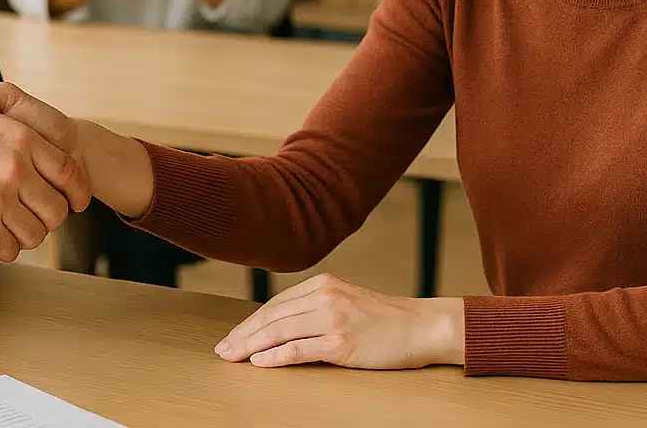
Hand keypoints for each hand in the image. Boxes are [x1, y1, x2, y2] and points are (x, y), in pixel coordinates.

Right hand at [0, 94, 88, 263]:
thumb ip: (4, 107)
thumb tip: (30, 141)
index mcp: (22, 136)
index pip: (70, 173)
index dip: (76, 191)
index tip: (74, 199)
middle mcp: (14, 166)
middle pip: (56, 211)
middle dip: (49, 218)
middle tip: (33, 213)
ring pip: (34, 234)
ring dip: (25, 235)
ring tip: (9, 223)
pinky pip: (5, 247)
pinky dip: (1, 247)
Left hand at [213, 274, 464, 368]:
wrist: (423, 326)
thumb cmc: (387, 319)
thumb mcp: (347, 301)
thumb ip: (317, 307)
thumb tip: (281, 326)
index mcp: (323, 284)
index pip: (275, 304)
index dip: (249, 322)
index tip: (233, 336)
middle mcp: (325, 296)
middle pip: (271, 317)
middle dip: (242, 334)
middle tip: (222, 350)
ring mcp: (333, 318)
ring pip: (280, 331)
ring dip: (250, 345)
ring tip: (232, 357)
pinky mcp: (341, 342)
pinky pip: (299, 349)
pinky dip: (276, 356)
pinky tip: (259, 362)